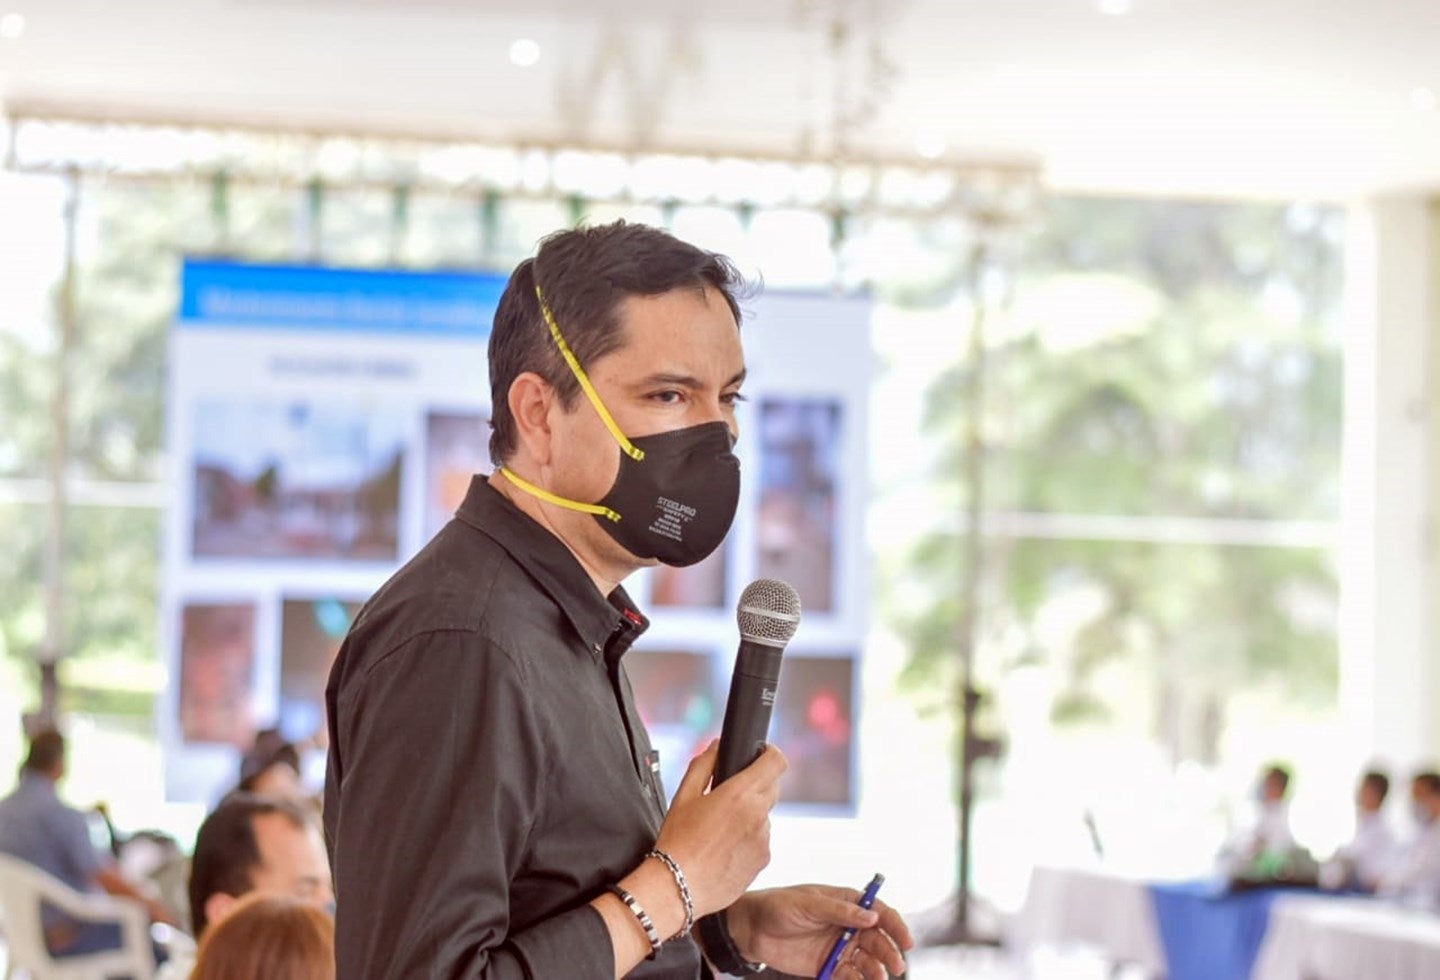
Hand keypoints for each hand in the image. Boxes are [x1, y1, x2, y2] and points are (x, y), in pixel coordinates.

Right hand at [651, 741, 785, 916]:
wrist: (678, 888)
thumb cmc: (677, 841)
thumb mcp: (683, 796)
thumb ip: (703, 765)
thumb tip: (716, 746)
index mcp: (740, 794)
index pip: (776, 762)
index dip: (770, 753)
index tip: (760, 754)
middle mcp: (758, 815)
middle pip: (772, 787)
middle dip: (756, 785)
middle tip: (729, 796)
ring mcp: (764, 839)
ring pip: (765, 815)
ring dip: (751, 815)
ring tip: (721, 830)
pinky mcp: (764, 860)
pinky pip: (761, 840)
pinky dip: (749, 839)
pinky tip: (724, 849)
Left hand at [727, 884, 912, 978]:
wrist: (751, 929)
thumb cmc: (778, 906)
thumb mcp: (808, 903)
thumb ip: (838, 911)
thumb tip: (871, 916)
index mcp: (846, 903)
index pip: (879, 912)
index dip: (895, 925)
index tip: (905, 940)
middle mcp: (848, 925)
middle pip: (878, 939)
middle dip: (889, 951)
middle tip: (896, 965)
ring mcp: (840, 947)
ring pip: (868, 960)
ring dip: (877, 969)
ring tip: (878, 977)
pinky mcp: (829, 966)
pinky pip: (850, 975)